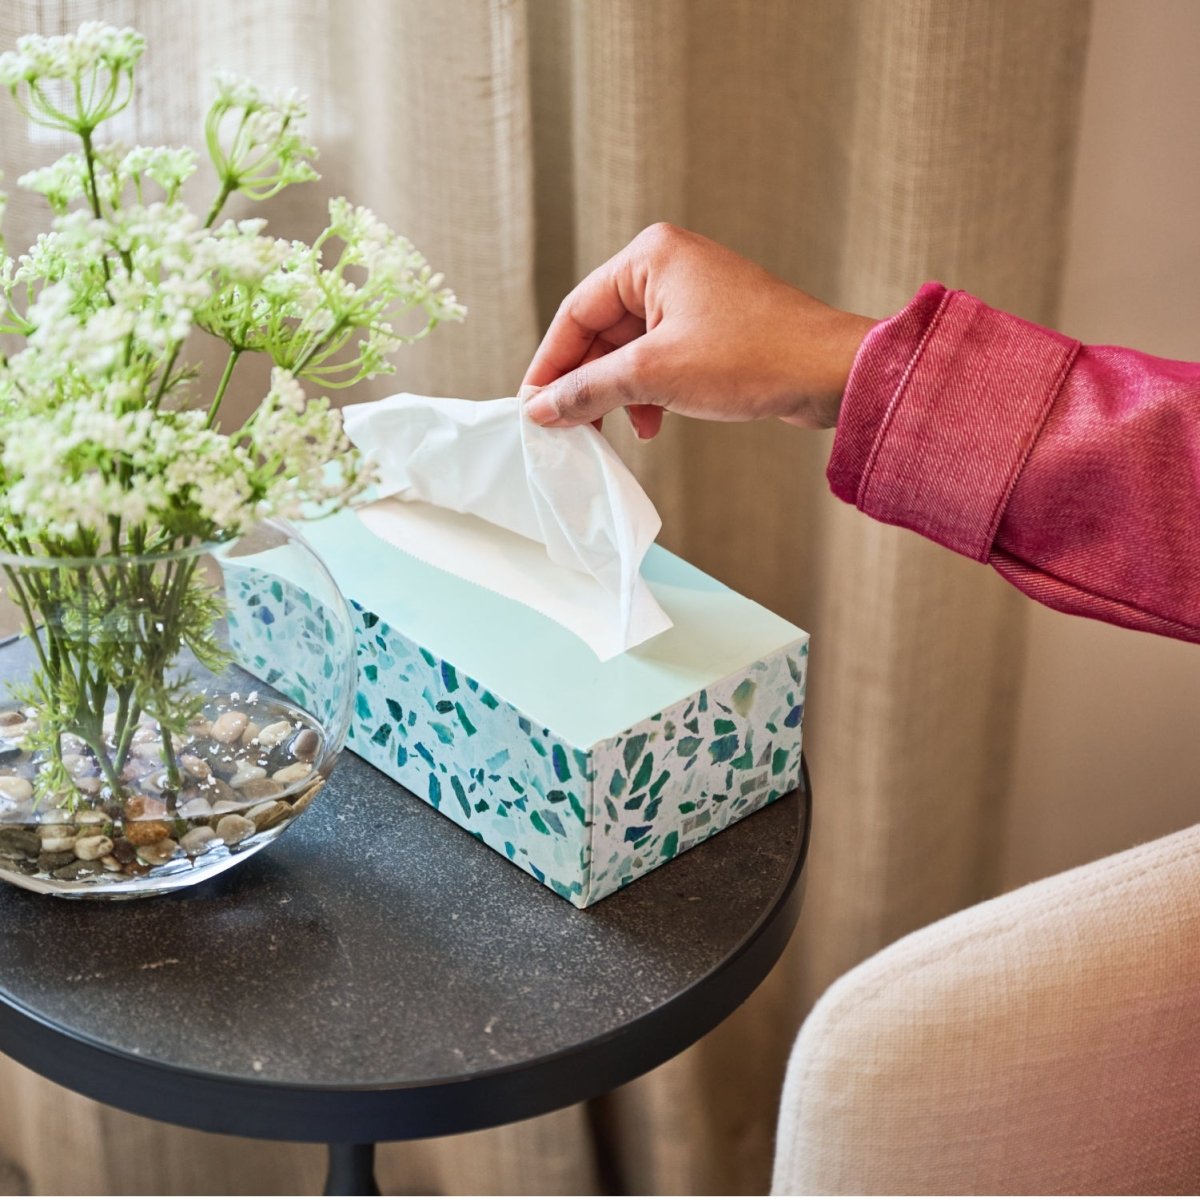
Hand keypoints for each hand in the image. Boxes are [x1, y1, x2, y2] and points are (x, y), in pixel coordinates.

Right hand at [521, 223, 877, 438]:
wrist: (830, 373)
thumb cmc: (752, 357)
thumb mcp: (655, 374)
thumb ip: (590, 388)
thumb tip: (542, 407)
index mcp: (650, 257)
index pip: (576, 312)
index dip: (550, 364)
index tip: (532, 407)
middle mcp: (669, 268)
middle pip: (601, 332)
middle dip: (586, 384)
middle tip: (568, 428)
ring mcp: (694, 298)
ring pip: (630, 351)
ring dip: (618, 394)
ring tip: (612, 432)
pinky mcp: (714, 329)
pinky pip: (661, 360)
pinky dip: (649, 393)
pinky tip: (651, 425)